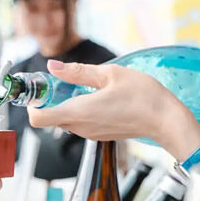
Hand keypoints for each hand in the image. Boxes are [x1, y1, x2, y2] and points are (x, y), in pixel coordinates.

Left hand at [28, 60, 191, 146]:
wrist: (166, 121)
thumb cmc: (143, 96)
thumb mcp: (110, 74)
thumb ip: (78, 72)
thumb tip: (53, 66)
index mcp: (79, 112)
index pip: (37, 118)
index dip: (33, 102)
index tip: (41, 87)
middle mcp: (81, 127)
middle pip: (50, 117)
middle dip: (50, 99)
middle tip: (63, 80)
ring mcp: (91, 133)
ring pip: (66, 120)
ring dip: (67, 104)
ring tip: (85, 86)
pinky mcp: (101, 134)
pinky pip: (81, 123)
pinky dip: (81, 110)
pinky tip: (98, 97)